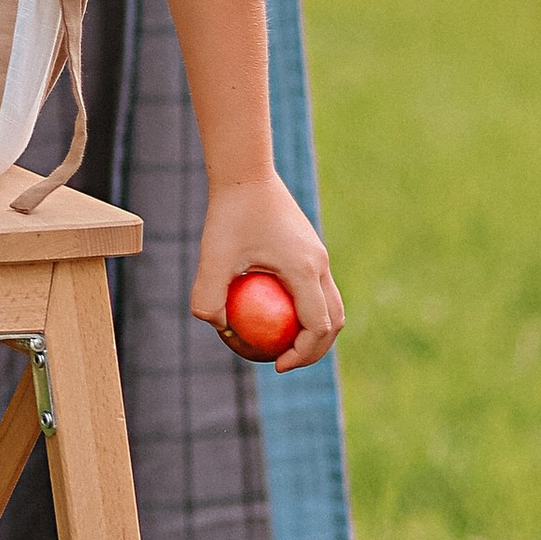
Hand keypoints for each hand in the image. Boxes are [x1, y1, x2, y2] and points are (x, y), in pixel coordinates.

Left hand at [191, 176, 341, 372]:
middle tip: (283, 363)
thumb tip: (219, 329)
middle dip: (314, 350)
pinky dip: (302, 308)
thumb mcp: (211, 256)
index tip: (276, 365)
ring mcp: (318, 257)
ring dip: (312, 330)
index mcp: (304, 269)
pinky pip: (314, 288)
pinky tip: (267, 313)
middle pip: (333, 321)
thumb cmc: (228, 214)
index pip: (317, 326)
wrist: (247, 174)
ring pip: (329, 305)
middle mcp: (319, 265)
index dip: (302, 353)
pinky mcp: (310, 250)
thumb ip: (208, 296)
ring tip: (279, 344)